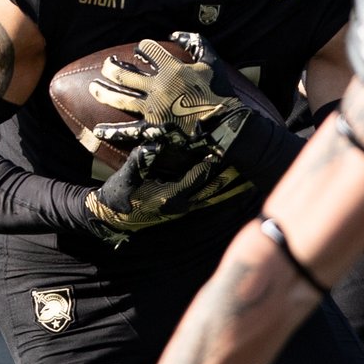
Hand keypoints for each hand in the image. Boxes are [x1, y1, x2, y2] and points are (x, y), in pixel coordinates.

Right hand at [79, 133, 244, 244]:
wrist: (110, 219)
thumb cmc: (116, 198)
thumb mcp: (123, 179)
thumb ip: (139, 162)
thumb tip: (153, 143)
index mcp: (170, 196)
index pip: (199, 176)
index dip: (214, 161)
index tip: (229, 146)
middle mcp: (181, 204)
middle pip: (214, 188)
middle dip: (232, 177)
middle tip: (252, 164)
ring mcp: (182, 208)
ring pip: (213, 196)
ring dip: (231, 187)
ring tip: (251, 178)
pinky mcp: (181, 208)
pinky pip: (206, 200)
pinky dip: (220, 192)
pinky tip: (232, 187)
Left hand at [90, 35, 250, 151]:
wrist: (226, 125)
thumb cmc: (221, 92)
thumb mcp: (212, 61)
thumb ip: (197, 42)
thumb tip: (177, 33)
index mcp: (171, 69)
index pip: (149, 50)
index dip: (142, 47)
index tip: (140, 49)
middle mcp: (157, 87)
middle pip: (124, 74)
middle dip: (111, 68)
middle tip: (106, 66)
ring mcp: (153, 109)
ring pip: (120, 98)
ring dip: (103, 92)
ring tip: (93, 87)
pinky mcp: (153, 129)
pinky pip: (128, 130)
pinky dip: (112, 131)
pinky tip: (97, 130)